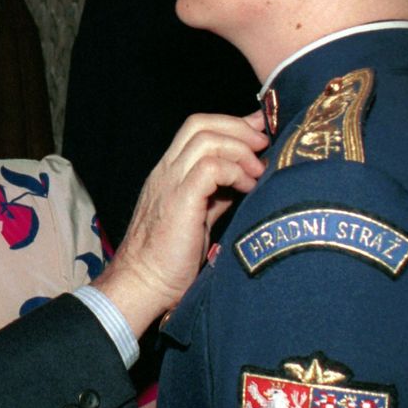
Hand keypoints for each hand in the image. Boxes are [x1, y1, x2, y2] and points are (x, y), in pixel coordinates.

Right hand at [93, 111, 266, 333]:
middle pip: (201, 124)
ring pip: (206, 139)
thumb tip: (245, 178)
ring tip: (258, 171)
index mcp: (169, 172)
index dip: (232, 124)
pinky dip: (235, 171)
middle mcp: (166, 170)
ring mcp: (170, 182)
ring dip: (240, 149)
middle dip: (239, 127)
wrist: (143, 283)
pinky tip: (247, 188)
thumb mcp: (198, 217)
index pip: (197, 128)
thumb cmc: (170, 259)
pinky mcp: (180, 200)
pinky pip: (210, 167)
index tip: (260, 131)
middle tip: (264, 145)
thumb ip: (217, 194)